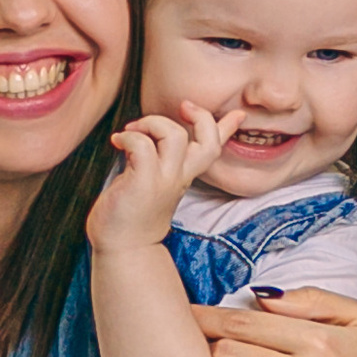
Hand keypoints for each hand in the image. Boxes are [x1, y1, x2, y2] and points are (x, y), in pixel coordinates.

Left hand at [85, 105, 240, 252]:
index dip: (228, 128)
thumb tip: (149, 140)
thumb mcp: (152, 183)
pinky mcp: (143, 183)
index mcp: (184, 175)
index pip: (214, 149)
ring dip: (152, 123)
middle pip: (207, 141)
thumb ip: (157, 162)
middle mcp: (179, 177)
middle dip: (200, 116)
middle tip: (180, 109)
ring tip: (132, 131)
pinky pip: (142, 146)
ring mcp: (163, 180)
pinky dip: (128, 137)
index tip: (238, 114)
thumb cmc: (131, 214)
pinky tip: (117, 142)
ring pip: (173, 135)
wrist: (123, 248)